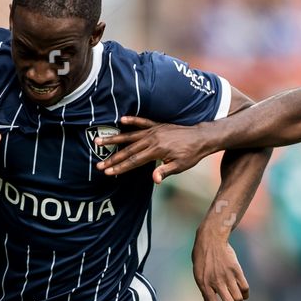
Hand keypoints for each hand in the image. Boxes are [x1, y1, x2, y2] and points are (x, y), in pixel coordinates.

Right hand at [96, 118, 210, 180]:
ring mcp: (154, 131)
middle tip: (99, 165)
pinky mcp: (157, 125)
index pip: (134, 161)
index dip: (120, 167)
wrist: (201, 137)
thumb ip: (165, 171)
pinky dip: (132, 121)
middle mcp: (152, 139)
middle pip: (128, 150)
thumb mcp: (180, 166)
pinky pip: (142, 122)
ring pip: (130, 135)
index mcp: (157, 151)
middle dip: (113, 158)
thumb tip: (154, 179)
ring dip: (114, 139)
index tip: (108, 172)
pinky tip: (121, 120)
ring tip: (98, 140)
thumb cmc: (191, 154)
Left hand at [192, 226, 249, 300]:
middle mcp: (216, 281)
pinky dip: (245, 295)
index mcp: (204, 284)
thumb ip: (204, 294)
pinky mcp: (236, 270)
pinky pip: (244, 287)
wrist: (211, 239)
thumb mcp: (198, 276)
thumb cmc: (202, 259)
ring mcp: (227, 275)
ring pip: (238, 297)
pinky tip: (243, 296)